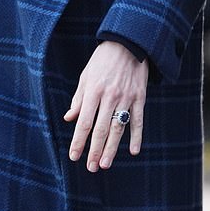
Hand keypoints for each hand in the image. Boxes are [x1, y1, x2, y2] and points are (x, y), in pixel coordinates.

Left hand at [64, 41, 148, 171]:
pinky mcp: (140, 97)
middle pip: (101, 129)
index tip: (74, 156)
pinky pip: (139, 120)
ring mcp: (126, 97)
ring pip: (118, 128)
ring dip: (111, 148)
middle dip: (95, 150)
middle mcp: (110, 96)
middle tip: (91, 167)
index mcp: (94, 90)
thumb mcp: (87, 75)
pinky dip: (137, 136)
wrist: (128, 42)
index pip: (85, 122)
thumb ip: (79, 98)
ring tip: (105, 164)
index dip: (79, 141)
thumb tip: (69, 118)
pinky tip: (133, 151)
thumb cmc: (103, 59)